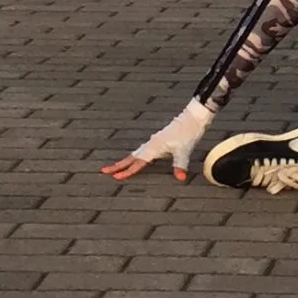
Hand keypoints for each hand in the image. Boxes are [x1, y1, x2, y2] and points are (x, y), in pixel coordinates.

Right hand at [102, 95, 216, 181]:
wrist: (193, 118)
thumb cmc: (188, 133)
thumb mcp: (185, 150)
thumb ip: (180, 165)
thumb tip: (180, 178)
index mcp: (154, 147)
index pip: (137, 163)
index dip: (127, 171)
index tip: (115, 177)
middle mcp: (151, 144)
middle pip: (131, 157)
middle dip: (118, 165)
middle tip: (104, 171)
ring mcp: (154, 142)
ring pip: (135, 153)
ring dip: (125, 161)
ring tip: (116, 167)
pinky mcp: (158, 141)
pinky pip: (142, 151)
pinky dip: (135, 157)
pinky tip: (136, 159)